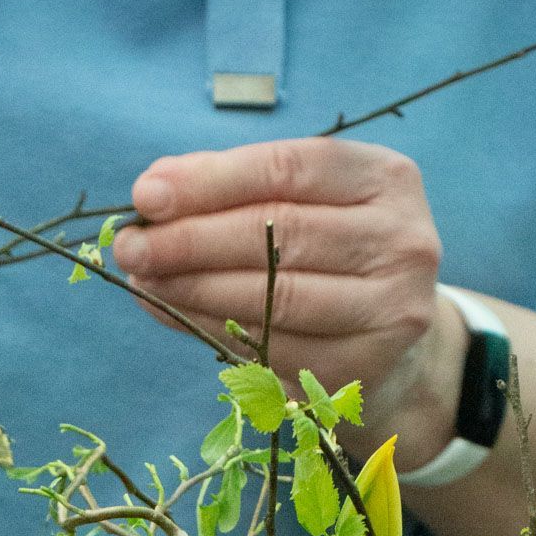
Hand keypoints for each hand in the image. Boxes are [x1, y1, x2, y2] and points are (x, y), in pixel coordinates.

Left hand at [114, 138, 461, 462]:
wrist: (391, 344)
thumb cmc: (329, 257)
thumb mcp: (301, 204)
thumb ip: (233, 191)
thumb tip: (153, 195)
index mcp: (386, 179)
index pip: (289, 169)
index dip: (212, 180)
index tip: (147, 194)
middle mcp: (402, 241)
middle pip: (282, 233)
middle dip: (193, 238)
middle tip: (132, 246)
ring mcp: (392, 310)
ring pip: (277, 295)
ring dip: (196, 288)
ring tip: (145, 278)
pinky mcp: (365, 367)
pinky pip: (275, 348)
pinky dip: (216, 330)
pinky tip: (177, 313)